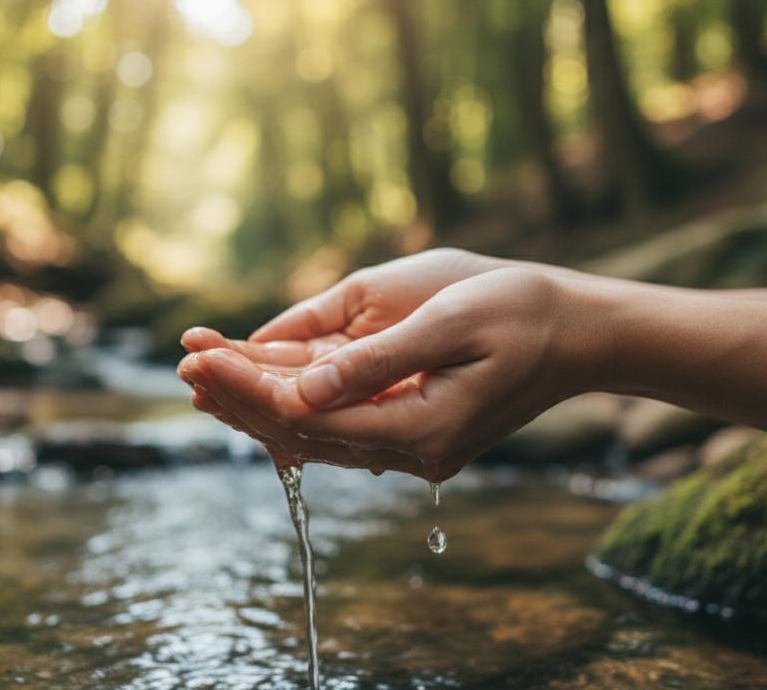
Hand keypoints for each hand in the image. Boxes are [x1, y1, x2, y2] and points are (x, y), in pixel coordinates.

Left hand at [179, 268, 619, 479]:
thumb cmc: (522, 313)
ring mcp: (415, 450)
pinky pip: (341, 427)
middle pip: (302, 434)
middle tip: (184, 362)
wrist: (581, 333)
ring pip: (317, 435)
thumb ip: (373, 359)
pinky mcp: (417, 434)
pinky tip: (263, 385)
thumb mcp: (448, 322)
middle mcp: (412, 454)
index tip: (197, 352)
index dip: (246, 385)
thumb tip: (299, 389)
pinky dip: (296, 404)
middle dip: (240, 397)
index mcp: (419, 430)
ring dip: (260, 403)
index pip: (306, 416)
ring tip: (205, 372)